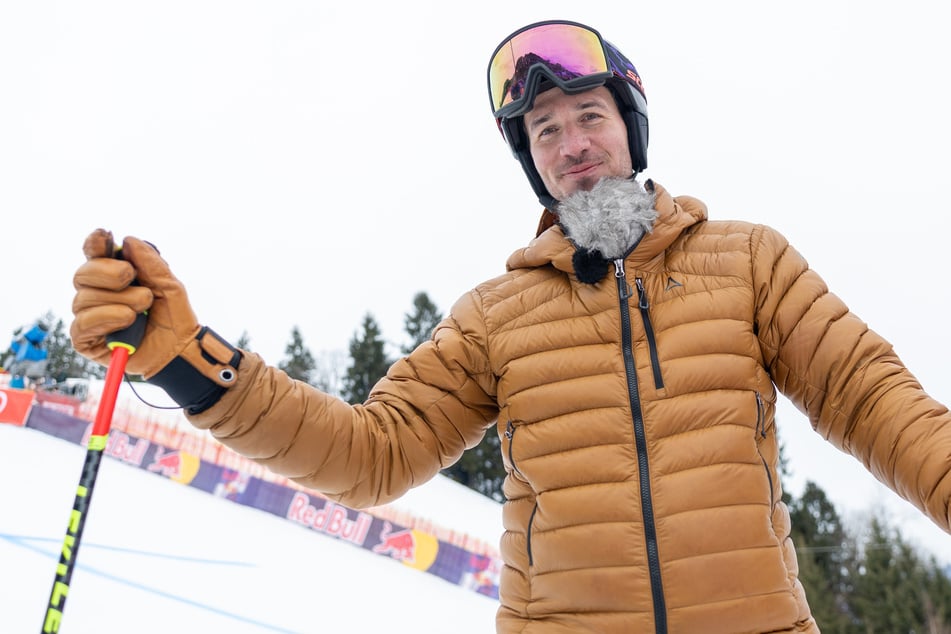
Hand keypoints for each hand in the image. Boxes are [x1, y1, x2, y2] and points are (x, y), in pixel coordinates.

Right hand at [71, 228, 238, 411]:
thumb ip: (151, 263)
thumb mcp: (170, 286)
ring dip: (119, 299)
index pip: (95, 255)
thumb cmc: (174, 318)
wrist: (180, 350)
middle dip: (108, 273)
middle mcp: (97, 294)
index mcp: (114, 277)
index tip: (105, 235)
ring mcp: (89, 316)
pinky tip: (126, 320)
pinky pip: (83, 324)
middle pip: (83, 274)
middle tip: (132, 277)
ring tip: (143, 307)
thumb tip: (128, 240)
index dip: (95, 243)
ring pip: (85, 299)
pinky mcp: (86, 340)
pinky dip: (106, 318)